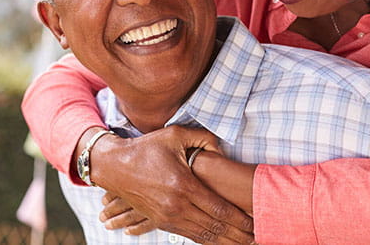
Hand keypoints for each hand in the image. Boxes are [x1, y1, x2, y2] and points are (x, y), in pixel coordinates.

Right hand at [90, 125, 254, 243]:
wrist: (114, 166)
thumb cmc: (146, 148)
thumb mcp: (176, 135)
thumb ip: (204, 138)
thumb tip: (223, 149)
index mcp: (184, 186)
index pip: (219, 209)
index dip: (239, 220)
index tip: (254, 224)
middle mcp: (176, 206)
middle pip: (214, 227)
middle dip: (236, 235)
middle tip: (255, 238)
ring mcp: (167, 216)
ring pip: (201, 236)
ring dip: (223, 241)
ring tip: (241, 243)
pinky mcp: (160, 221)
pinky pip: (187, 235)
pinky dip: (205, 240)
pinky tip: (217, 241)